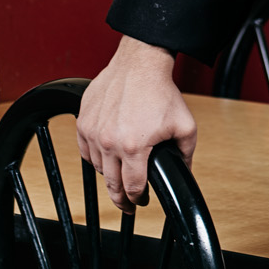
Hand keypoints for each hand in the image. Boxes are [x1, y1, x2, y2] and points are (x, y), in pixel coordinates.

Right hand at [77, 36, 196, 213]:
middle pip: (111, 184)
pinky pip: (85, 151)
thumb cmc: (161, 92)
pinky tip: (106, 158)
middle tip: (127, 203)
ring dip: (109, 175)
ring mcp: (93, 132)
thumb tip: (185, 173)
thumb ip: (185, 155)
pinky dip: (95, 158)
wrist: (140, 65)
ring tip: (121, 175)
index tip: (140, 201)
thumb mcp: (184, 126)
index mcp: (133, 147)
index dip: (138, 199)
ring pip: (98, 168)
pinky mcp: (83, 122)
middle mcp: (109, 142)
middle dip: (121, 197)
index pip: (132, 187)